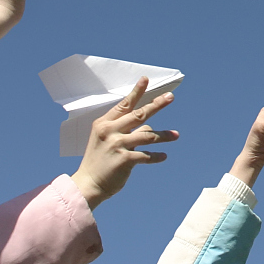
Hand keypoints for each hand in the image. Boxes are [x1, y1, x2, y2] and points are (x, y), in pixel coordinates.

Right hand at [71, 77, 178, 209]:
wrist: (87, 184)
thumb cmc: (99, 161)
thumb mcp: (107, 141)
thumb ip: (126, 131)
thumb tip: (148, 126)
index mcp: (104, 124)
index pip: (124, 104)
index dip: (136, 91)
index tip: (146, 79)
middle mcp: (110, 131)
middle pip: (139, 114)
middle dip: (156, 104)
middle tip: (170, 97)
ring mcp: (117, 145)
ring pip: (148, 135)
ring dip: (164, 135)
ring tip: (176, 135)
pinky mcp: (124, 160)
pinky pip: (147, 155)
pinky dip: (157, 156)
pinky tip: (164, 156)